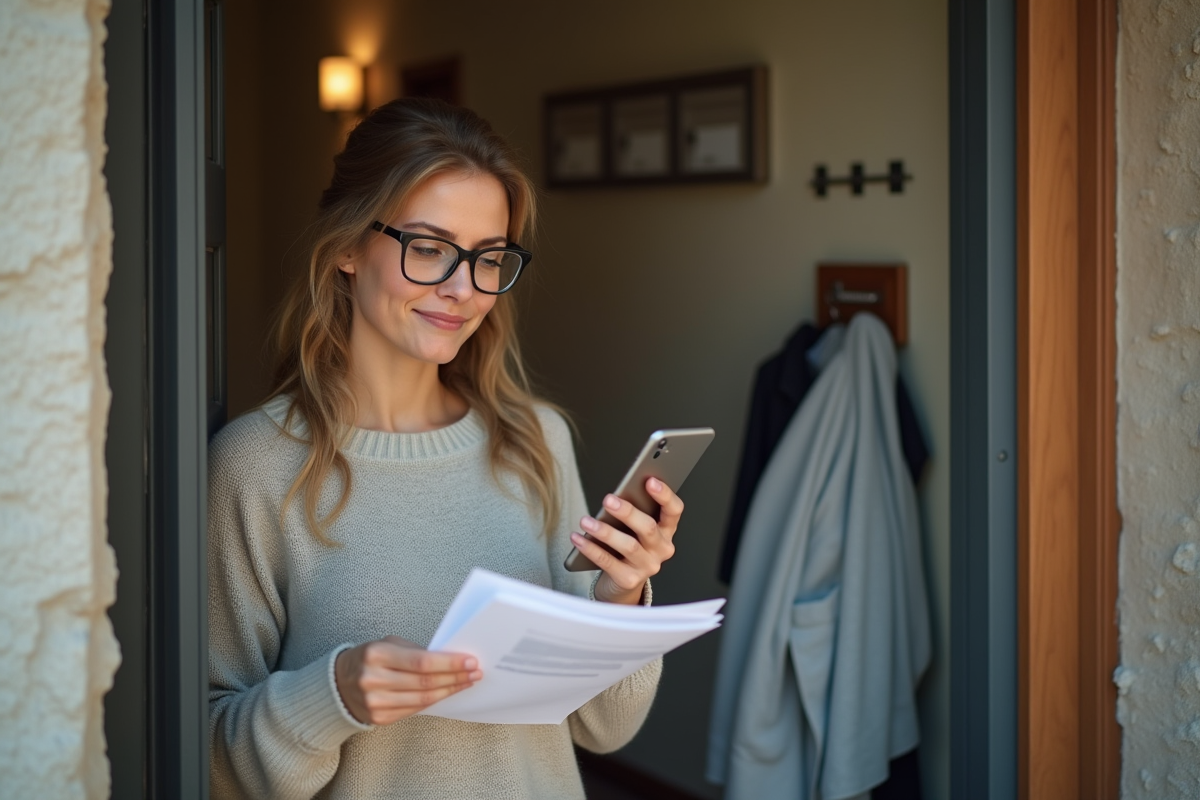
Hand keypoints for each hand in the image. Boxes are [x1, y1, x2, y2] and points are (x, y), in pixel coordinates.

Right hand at [334, 636, 481, 725]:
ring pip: (422, 699)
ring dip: (449, 691)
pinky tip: (447, 693)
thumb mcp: (387, 644)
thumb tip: (450, 658)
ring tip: (466, 682)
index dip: (449, 663)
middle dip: (454, 677)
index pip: (421, 661)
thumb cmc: (369, 658)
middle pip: (425, 682)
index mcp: (375, 654)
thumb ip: (415, 651)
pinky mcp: (379, 718)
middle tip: (475, 672)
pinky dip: (434, 701)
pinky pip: (414, 710)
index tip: (470, 661)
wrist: (339, 684)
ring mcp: (374, 702)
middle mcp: (373, 679)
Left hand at [570, 477, 683, 604]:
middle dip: (628, 512)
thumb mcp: (635, 529)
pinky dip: (590, 548)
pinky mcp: (629, 579)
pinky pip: (607, 562)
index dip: (665, 495)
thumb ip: (633, 513)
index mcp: (666, 531)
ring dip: (605, 531)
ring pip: (628, 546)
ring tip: (586, 521)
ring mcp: (647, 566)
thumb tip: (617, 496)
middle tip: (608, 500)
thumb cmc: (628, 548)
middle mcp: (661, 549)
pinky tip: (578, 538)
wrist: (622, 584)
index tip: (650, 481)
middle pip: (648, 528)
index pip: (674, 510)